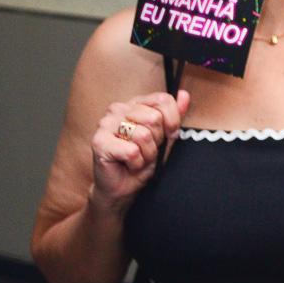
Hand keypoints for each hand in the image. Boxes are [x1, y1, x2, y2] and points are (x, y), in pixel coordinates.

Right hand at [89, 90, 189, 211]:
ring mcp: (105, 124)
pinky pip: (132, 152)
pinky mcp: (99, 142)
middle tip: (146, 151)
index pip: (162, 99)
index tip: (169, 135)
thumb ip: (174, 116)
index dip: (172, 121)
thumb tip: (184, 94)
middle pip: (154, 118)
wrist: (124, 188)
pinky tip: (128, 165)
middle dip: (157, 141)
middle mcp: (118, 109)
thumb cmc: (143, 161)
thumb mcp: (165, 138)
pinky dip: (136, 163)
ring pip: (143, 135)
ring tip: (138, 158)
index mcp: (135, 104)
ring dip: (147, 154)